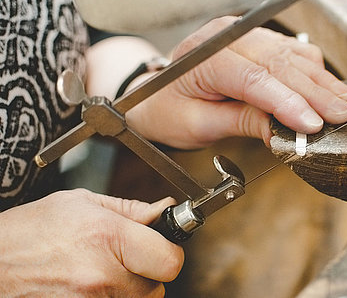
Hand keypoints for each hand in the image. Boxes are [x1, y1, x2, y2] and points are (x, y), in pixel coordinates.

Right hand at [0, 189, 183, 297]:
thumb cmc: (30, 231)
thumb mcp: (81, 203)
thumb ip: (131, 209)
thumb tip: (165, 209)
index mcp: (107, 237)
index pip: (170, 261)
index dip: (169, 252)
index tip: (160, 247)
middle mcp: (101, 276)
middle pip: (157, 289)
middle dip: (147, 274)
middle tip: (125, 260)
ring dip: (128, 291)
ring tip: (101, 271)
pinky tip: (90, 287)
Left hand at [127, 16, 346, 147]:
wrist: (155, 94)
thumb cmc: (168, 110)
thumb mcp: (198, 125)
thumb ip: (241, 122)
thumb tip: (283, 133)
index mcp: (204, 57)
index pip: (254, 78)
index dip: (287, 101)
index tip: (312, 124)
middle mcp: (226, 37)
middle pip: (279, 63)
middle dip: (314, 92)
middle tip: (339, 114)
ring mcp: (243, 34)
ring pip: (290, 54)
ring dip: (319, 80)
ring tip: (342, 102)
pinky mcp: (256, 39)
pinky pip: (290, 50)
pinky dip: (311, 70)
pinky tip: (326, 87)